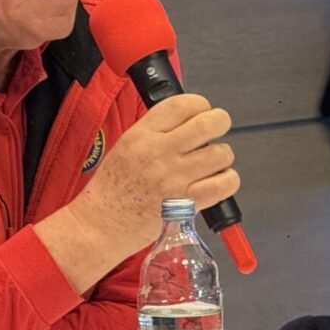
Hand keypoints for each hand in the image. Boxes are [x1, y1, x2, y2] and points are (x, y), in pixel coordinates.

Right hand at [38, 94, 237, 290]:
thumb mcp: (125, 147)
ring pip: (221, 153)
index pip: (182, 105)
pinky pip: (225, 184)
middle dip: (219, 124)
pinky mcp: (187, 204)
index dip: (200, 105)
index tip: (202, 113)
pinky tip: (216, 182)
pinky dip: (227, 180)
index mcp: (141, 135)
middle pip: (209, 123)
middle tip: (215, 133)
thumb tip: (189, 122)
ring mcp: (174, 178)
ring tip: (210, 164)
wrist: (101, 224)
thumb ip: (156, 132)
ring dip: (222, 157)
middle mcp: (158, 152)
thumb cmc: (112, 188)